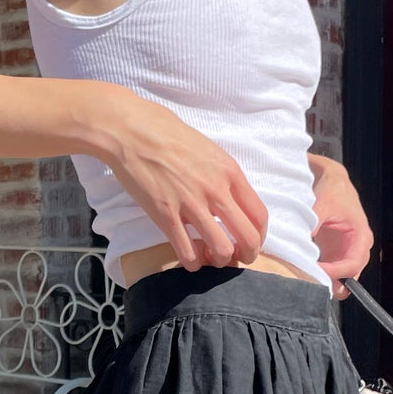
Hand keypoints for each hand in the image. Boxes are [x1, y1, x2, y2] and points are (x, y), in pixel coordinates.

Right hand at [104, 89, 269, 270]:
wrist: (133, 131)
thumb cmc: (169, 135)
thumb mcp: (210, 151)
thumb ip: (224, 177)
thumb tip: (231, 201)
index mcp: (230, 172)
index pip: (259, 215)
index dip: (259, 237)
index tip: (251, 243)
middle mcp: (216, 190)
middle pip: (247, 237)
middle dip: (246, 255)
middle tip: (236, 258)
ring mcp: (191, 204)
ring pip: (221, 249)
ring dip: (219, 261)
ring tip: (210, 257)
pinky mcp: (165, 215)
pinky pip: (187, 251)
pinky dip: (193, 263)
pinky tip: (190, 260)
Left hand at [308, 155, 373, 299]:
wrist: (330, 179)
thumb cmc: (333, 189)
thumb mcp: (323, 203)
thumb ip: (314, 222)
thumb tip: (305, 240)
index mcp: (361, 235)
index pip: (353, 263)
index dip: (336, 272)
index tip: (317, 271)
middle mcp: (357, 246)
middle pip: (351, 275)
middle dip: (334, 282)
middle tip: (314, 286)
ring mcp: (346, 250)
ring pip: (342, 275)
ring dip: (328, 281)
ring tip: (310, 284)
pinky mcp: (335, 251)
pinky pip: (332, 269)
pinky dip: (322, 274)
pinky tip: (308, 275)